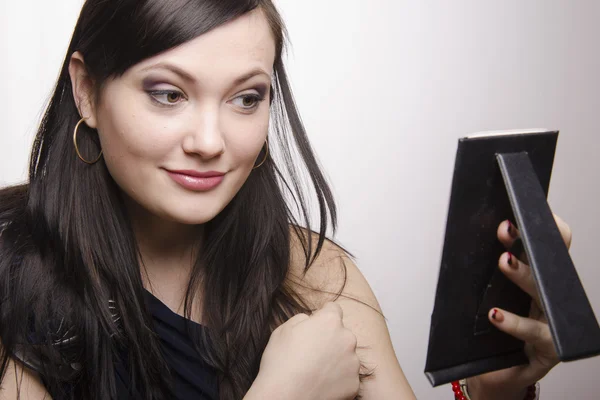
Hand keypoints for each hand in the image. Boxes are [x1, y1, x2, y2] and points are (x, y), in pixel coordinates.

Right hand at [249, 302, 359, 399]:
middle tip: (311, 353)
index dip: (323, 316)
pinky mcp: (354, 384)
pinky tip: (320, 383)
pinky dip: (337, 379)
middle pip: (341, 334)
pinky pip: (347, 377)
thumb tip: (311, 321)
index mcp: (330, 321)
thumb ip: (303, 319)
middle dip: (330, 340)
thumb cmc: (280, 363)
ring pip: (346, 356)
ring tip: (314, 371)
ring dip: (335, 360)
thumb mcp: (283, 329)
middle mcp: (347, 339)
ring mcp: (353, 363)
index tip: (316, 326)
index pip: (333, 309)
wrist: (284, 398)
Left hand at [467, 214, 571, 399]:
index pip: (550, 245)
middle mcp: (551, 297)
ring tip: (504, 261)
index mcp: (540, 279)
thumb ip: (482, 273)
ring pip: (544, 294)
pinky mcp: (549, 348)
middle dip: (528, 243)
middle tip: (505, 229)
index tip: (519, 208)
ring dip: (523, 275)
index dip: (543, 226)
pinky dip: (514, 323)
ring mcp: (554, 323)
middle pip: (549, 263)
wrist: (496, 373)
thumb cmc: (491, 331)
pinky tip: (495, 315)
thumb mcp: (486, 296)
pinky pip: (535, 333)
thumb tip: (463, 237)